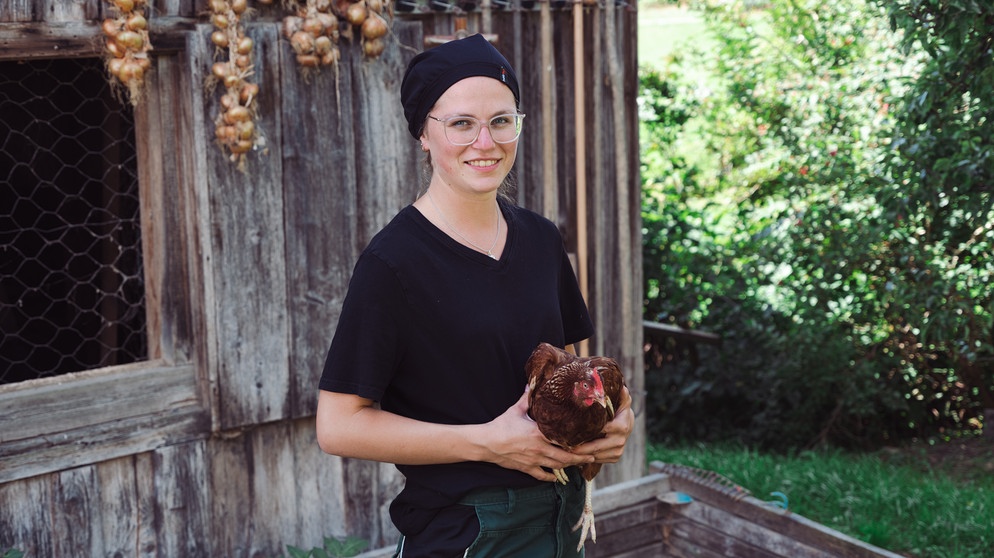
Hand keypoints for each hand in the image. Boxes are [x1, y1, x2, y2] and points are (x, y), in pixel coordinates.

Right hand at [480, 389, 594, 481]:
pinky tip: (558, 477)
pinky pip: (542, 475)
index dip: (577, 441)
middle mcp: (539, 448)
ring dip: (570, 466)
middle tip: (592, 456)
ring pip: (557, 466)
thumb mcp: (516, 409)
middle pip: (565, 456)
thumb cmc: (501, 425)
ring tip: (580, 464)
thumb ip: (527, 398)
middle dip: (580, 457)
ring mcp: (534, 460)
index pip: (563, 439)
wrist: (486, 443)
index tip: (589, 440)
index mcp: (539, 433)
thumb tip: (532, 382)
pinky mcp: (526, 468)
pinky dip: (551, 477)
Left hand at [572, 386, 634, 463]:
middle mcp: (620, 441)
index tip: (571, 432)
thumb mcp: (622, 400)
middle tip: (564, 445)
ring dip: (580, 455)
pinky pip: (598, 459)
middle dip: (579, 448)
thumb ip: (621, 394)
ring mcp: (618, 451)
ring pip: (595, 456)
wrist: (627, 424)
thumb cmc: (620, 409)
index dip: (586, 432)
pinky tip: (575, 453)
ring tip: (566, 449)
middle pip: (596, 447)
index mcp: (621, 426)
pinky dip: (586, 458)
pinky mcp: (614, 458)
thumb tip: (621, 387)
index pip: (601, 430)